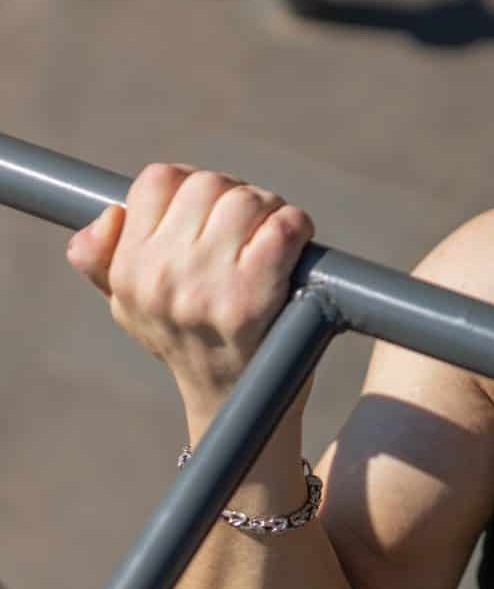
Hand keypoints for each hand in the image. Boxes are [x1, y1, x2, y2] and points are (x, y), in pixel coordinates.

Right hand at [64, 162, 315, 412]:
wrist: (232, 407)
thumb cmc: (189, 343)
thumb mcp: (129, 307)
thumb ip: (102, 260)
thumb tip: (107, 214)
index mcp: (127, 270)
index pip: (158, 180)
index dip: (193, 187)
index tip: (211, 213)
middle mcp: (159, 277)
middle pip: (208, 184)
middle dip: (238, 196)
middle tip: (250, 226)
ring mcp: (206, 289)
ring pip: (247, 200)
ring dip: (271, 209)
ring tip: (272, 236)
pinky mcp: (253, 300)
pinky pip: (282, 228)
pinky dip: (296, 227)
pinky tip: (295, 244)